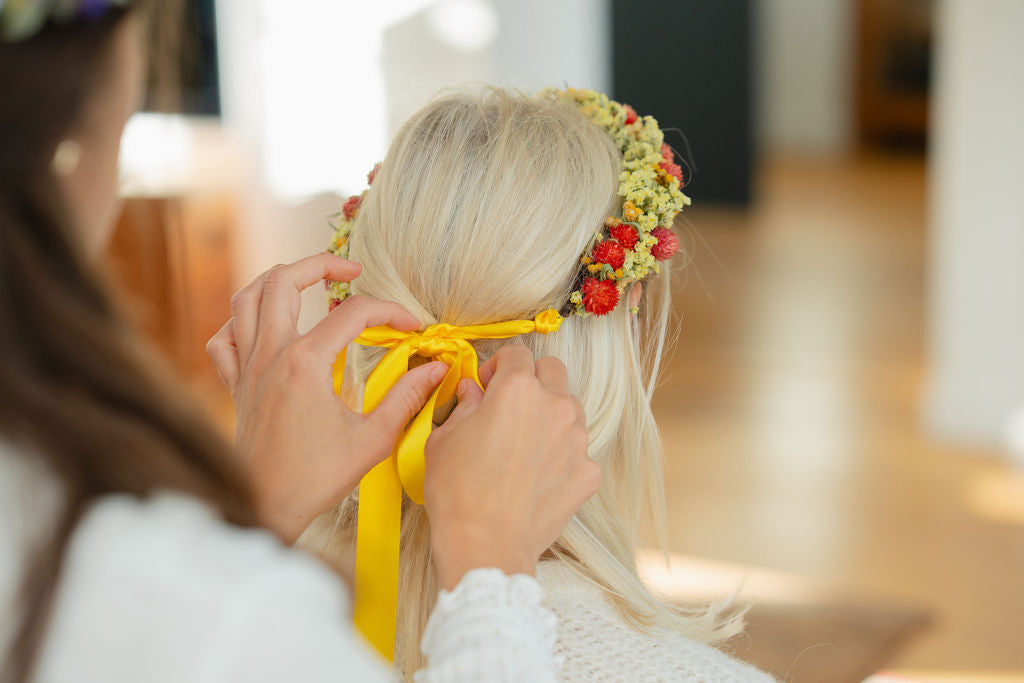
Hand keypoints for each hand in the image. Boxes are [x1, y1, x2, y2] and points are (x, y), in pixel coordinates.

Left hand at [206, 254, 445, 542]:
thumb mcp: (373, 439)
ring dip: (277, 280)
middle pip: (285, 280)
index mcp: (306, 363)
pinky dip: (241, 322)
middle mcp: (271, 355)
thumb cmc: (317, 479)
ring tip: (307, 282)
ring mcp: (248, 368)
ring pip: (246, 298)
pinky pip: (224, 339)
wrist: (265, 508)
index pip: (354, 313)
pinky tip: (264, 326)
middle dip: (322, 264)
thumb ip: (407, 398)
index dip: (390, 312)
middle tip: (352, 271)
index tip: (412, 328)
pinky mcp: (236, 386)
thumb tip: (436, 368)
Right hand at [423, 346, 600, 588]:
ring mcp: (577, 440)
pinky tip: (537, 476)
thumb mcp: (444, 439)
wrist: (486, 546)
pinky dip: (560, 456)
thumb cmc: (458, 492)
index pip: (517, 353)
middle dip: (531, 380)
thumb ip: (464, 405)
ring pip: (569, 408)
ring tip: (523, 444)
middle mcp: (555, 406)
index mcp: (517, 389)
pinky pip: (577, 451)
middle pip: (552, 370)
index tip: (487, 385)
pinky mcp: (588, 472)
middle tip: (508, 406)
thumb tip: (473, 391)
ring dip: (548, 415)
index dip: (498, 365)